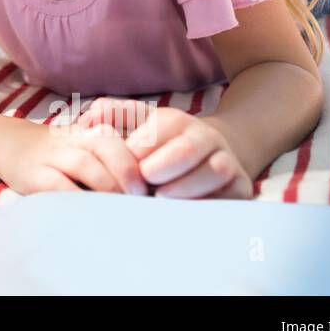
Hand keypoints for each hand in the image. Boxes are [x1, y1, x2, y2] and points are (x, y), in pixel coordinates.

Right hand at [0, 118, 149, 196]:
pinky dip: (77, 200)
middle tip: (143, 197)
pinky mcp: (36, 175)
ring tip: (123, 209)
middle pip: (108, 146)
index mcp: (93, 132)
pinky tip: (90, 215)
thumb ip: (116, 162)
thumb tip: (153, 193)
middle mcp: (76, 139)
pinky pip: (59, 186)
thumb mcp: (87, 147)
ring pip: (87, 164)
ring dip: (108, 187)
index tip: (158, 184)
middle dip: (128, 171)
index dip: (143, 160)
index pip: (124, 140)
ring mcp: (54, 155)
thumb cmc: (60, 154)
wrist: (10, 144)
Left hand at [77, 98, 253, 199]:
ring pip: (215, 171)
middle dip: (162, 169)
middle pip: (187, 149)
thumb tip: (87, 118)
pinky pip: (231, 196)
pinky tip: (184, 214)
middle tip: (142, 188)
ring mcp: (227, 161)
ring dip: (185, 189)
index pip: (156, 131)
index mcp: (175, 121)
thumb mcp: (136, 126)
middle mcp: (205, 137)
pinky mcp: (242, 187)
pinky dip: (208, 205)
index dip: (137, 152)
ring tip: (162, 200)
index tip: (123, 168)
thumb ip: (110, 116)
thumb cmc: (160, 146)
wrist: (209, 156)